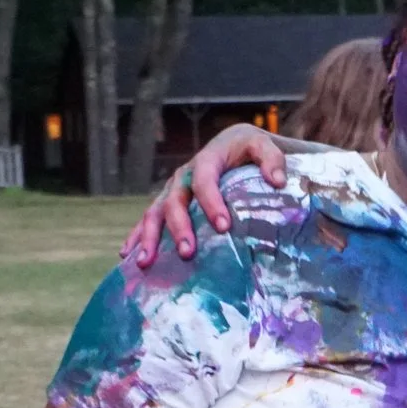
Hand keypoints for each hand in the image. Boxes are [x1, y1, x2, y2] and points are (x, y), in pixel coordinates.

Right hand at [123, 124, 287, 266]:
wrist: (233, 144)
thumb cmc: (249, 149)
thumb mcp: (263, 146)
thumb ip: (272, 160)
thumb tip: (277, 181)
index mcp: (207, 160)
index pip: (205, 181)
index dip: (212, 203)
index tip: (223, 226)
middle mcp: (183, 175)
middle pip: (175, 202)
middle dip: (179, 228)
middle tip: (187, 253)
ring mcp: (172, 190)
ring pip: (155, 213)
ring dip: (148, 237)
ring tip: (146, 263)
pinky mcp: (168, 202)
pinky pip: (149, 219)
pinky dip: (138, 236)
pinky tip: (129, 257)